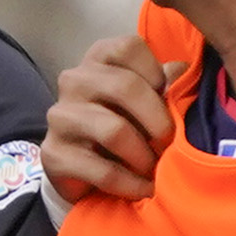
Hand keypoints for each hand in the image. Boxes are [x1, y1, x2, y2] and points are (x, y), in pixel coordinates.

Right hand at [43, 35, 183, 204]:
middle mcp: (74, 80)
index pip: (128, 47)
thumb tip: (182, 70)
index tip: (168, 98)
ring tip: (156, 169)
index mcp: (98, 59)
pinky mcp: (53, 153)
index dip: (156, 73)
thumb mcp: (146, 98)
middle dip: (158, 120)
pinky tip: (144, 188)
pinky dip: (130, 183)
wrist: (83, 171)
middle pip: (124, 86)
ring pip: (113, 130)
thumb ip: (163, 82)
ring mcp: (59, 116)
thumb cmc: (122, 123)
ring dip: (144, 156)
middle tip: (172, 143)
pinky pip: (101, 170)